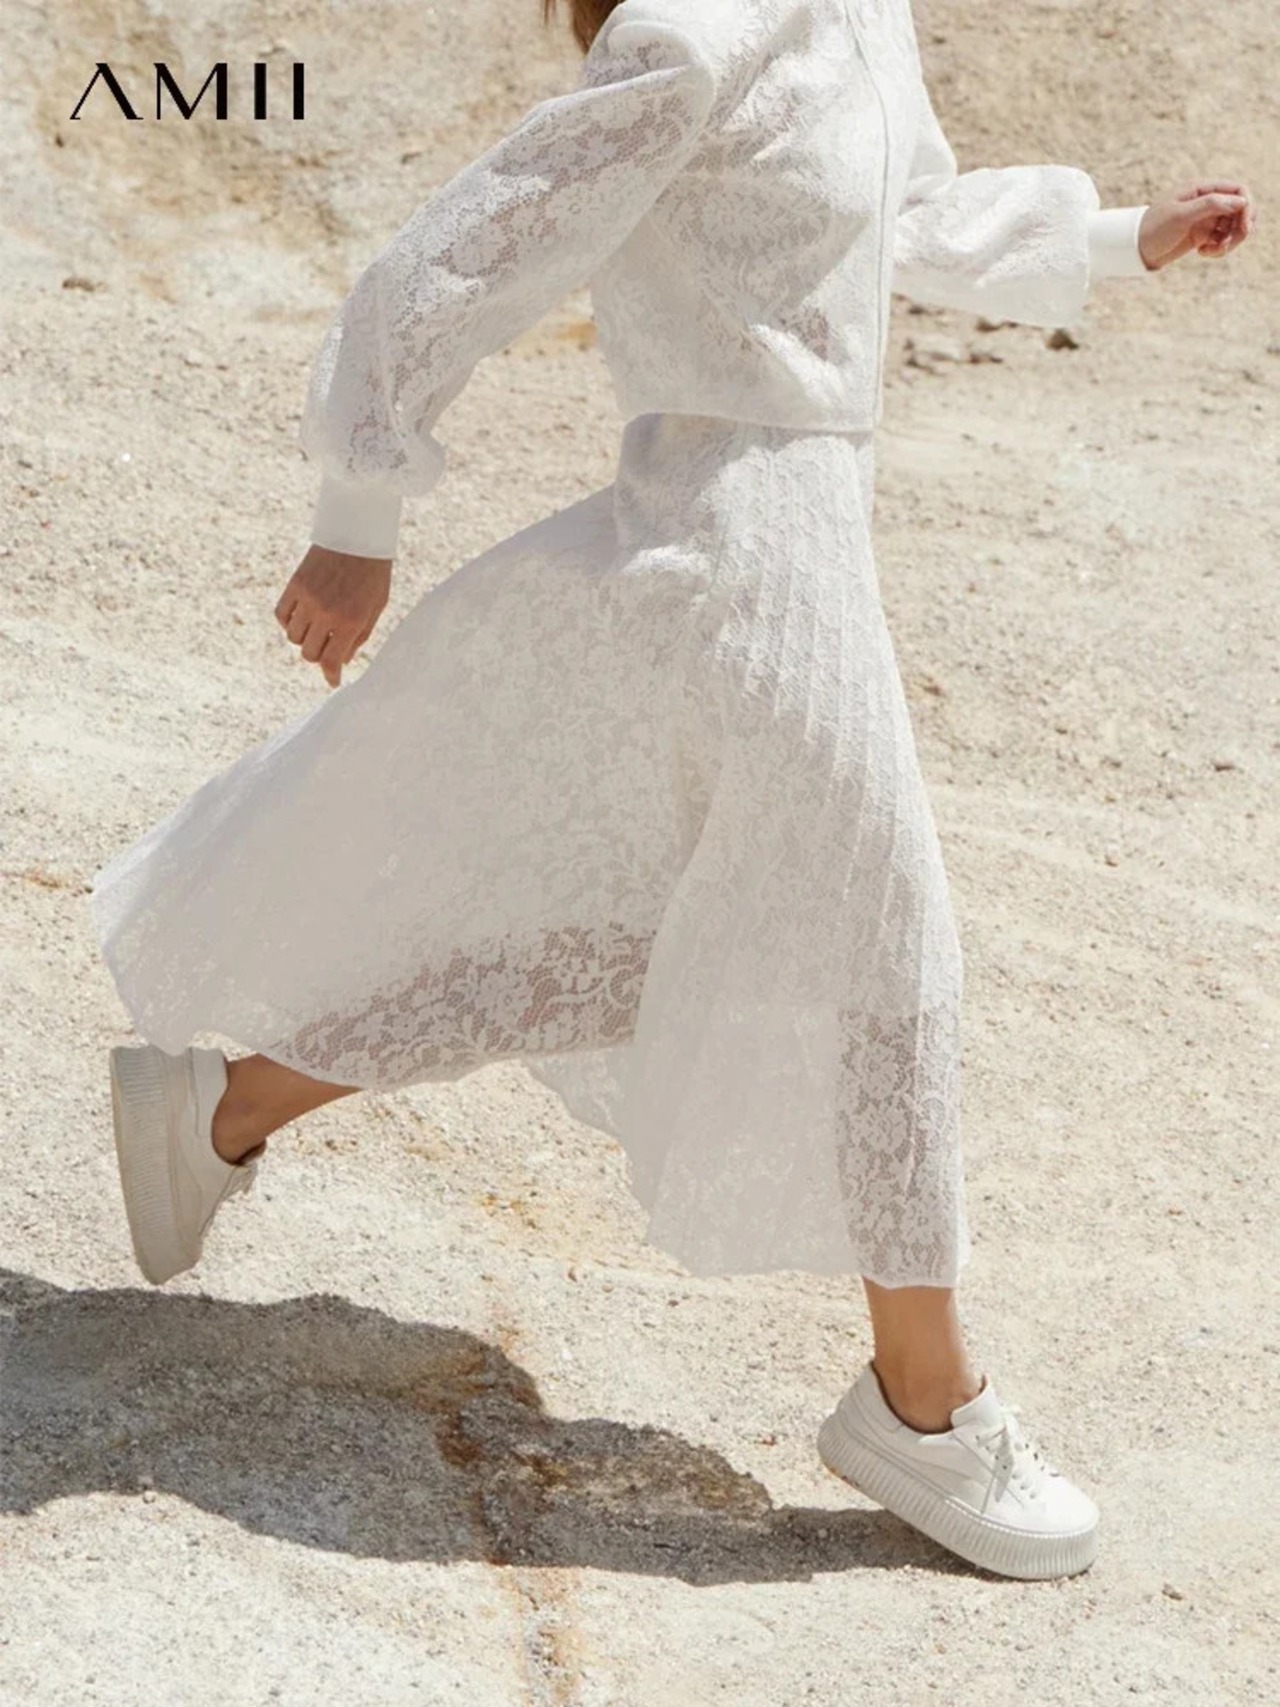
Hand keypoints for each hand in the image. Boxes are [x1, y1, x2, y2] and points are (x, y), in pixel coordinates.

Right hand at [274, 544, 391, 687]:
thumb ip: (359, 636)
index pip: (331, 661)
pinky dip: (288, 622)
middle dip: (319, 656)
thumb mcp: (375, 607)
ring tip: (317, 629)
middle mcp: (325, 613)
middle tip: (327, 649)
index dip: (331, 675)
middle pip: (309, 653)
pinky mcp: (294, 585)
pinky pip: (282, 615)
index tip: (333, 681)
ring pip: (293, 637)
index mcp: (350, 621)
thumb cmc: (373, 573)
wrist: (357, 535)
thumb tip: (341, 661)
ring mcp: (307, 599)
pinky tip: (301, 618)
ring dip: (304, 638)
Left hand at [1138, 180, 1257, 270]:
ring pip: (1233, 226)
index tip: (1244, 227)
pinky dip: (1219, 249)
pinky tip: (1203, 254)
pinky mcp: (1202, 235)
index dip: (1247, 206)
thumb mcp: (1181, 215)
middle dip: (1240, 228)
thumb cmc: (1154, 229)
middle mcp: (1206, 201)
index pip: (1238, 190)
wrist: (1135, 250)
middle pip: (1240, 209)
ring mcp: (1205, 218)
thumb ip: (1210, 205)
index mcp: (1201, 188)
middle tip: (1227, 244)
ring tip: (1211, 252)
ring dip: (1229, 241)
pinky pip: (1222, 240)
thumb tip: (1241, 201)